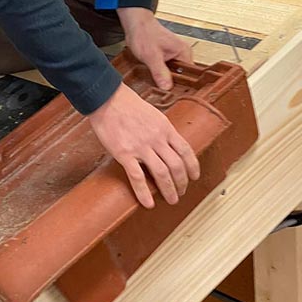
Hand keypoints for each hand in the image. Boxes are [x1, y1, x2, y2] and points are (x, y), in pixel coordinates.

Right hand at [89, 83, 199, 207]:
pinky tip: (148, 203)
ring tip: (171, 200)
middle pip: (177, 165)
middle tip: (181, 193)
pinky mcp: (124, 153)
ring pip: (162, 173)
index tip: (194, 177)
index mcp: (165, 128)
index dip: (193, 167)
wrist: (107, 99)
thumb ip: (162, 131)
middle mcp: (157, 138)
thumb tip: (168, 145)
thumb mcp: (153, 114)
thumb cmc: (128, 105)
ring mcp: (141, 147)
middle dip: (182, 183)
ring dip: (169, 190)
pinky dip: (144, 192)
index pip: (186, 151)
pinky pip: (137, 177)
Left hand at [117, 7, 192, 89]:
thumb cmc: (144, 33)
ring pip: (173, 76)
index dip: (181, 86)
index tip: (172, 95)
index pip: (189, 76)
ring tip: (157, 87)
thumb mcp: (151, 55)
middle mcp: (182, 55)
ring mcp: (174, 58)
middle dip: (172, 85)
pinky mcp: (166, 60)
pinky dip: (160, 77)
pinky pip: (166, 72)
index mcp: (184, 53)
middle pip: (181, 78)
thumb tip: (167, 87)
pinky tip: (154, 81)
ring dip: (165, 81)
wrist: (135, 24)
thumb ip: (159, 72)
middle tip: (162, 93)